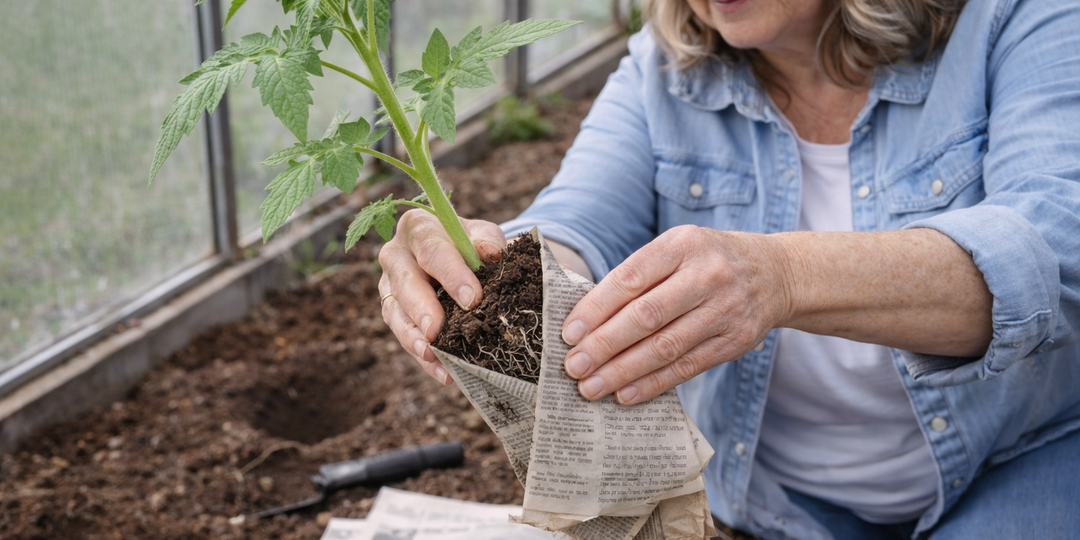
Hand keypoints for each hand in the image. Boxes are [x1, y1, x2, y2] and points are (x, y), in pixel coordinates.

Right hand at [378, 209, 505, 384]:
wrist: (457, 253)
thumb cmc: (470, 243)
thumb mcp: (482, 235)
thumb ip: (488, 242)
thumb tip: (491, 255)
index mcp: (418, 227)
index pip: (432, 248)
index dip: (451, 273)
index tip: (472, 298)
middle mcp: (396, 254)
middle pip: (405, 282)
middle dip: (423, 308)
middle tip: (437, 331)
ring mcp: (389, 285)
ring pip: (395, 312)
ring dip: (413, 337)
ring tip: (432, 355)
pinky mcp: (391, 312)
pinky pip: (403, 336)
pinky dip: (423, 358)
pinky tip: (443, 373)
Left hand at [560, 225, 792, 404]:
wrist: (776, 273)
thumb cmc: (707, 261)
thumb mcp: (678, 249)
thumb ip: (640, 276)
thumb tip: (586, 320)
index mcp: (683, 244)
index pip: (631, 278)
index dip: (596, 308)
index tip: (569, 333)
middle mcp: (707, 274)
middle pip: (646, 316)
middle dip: (604, 345)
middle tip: (573, 367)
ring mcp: (725, 309)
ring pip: (665, 347)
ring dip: (623, 371)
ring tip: (591, 387)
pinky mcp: (735, 341)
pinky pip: (687, 367)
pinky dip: (653, 383)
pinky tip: (625, 394)